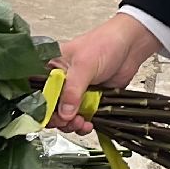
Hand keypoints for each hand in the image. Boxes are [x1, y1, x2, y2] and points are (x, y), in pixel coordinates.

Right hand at [50, 14, 164, 132]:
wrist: (131, 45)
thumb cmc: (105, 43)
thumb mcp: (84, 65)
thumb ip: (72, 90)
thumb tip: (64, 113)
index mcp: (52, 69)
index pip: (39, 93)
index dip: (43, 109)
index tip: (53, 118)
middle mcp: (62, 81)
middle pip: (51, 109)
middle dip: (59, 119)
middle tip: (69, 121)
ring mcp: (76, 92)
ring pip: (65, 116)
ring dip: (71, 124)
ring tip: (82, 122)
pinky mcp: (90, 100)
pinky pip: (81, 118)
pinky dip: (83, 124)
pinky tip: (89, 123)